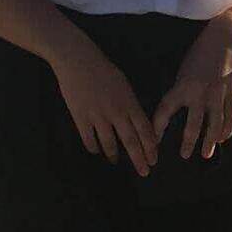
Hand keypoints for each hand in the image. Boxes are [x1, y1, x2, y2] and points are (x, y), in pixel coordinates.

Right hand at [51, 34, 157, 175]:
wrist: (77, 60)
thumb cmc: (102, 70)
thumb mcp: (124, 85)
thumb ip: (130, 105)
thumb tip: (137, 123)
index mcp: (129, 102)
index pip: (145, 130)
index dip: (150, 147)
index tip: (154, 159)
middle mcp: (116, 112)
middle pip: (131, 141)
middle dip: (139, 159)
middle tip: (144, 172)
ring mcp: (98, 116)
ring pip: (110, 144)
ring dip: (114, 155)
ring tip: (115, 161)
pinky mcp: (80, 118)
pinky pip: (89, 139)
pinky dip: (94, 147)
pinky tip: (96, 150)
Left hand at [153, 7, 231, 159]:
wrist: (226, 37)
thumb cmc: (202, 51)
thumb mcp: (185, 69)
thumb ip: (182, 89)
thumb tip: (178, 106)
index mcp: (183, 86)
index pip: (165, 110)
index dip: (158, 127)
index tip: (154, 140)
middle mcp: (199, 94)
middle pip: (192, 126)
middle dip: (187, 143)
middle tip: (184, 155)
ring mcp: (217, 96)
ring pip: (213, 127)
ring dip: (209, 143)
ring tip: (205, 154)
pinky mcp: (231, 95)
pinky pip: (229, 119)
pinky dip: (225, 131)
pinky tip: (222, 139)